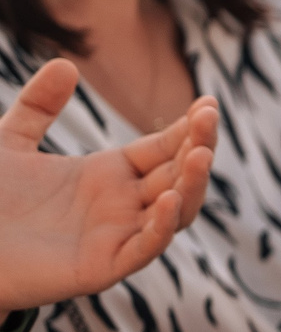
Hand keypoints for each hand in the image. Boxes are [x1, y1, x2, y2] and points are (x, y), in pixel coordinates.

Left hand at [0, 59, 218, 308]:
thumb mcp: (8, 143)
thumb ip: (37, 106)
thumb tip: (66, 64)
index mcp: (107, 175)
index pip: (164, 148)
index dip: (188, 128)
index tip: (208, 103)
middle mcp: (122, 205)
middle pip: (178, 175)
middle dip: (199, 146)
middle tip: (209, 117)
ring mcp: (117, 237)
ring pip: (175, 211)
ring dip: (193, 184)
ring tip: (201, 153)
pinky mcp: (103, 267)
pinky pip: (145, 248)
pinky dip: (162, 226)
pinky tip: (169, 198)